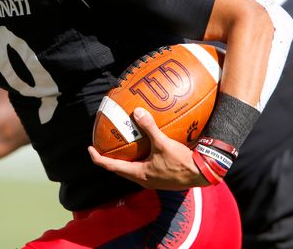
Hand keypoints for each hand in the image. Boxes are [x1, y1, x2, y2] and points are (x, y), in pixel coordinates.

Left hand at [88, 107, 207, 189]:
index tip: (89, 148)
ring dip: (124, 159)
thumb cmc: (182, 162)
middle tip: (102, 146)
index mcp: (139, 174)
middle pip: (119, 169)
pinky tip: (143, 147)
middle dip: (109, 159)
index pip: (111, 167)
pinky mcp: (160, 178)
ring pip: (131, 169)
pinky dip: (138, 157)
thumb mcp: (164, 144)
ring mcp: (152, 180)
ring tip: (120, 146)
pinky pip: (143, 167)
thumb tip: (137, 112)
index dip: (97, 158)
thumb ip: (150, 128)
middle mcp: (143, 179)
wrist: (203, 174)